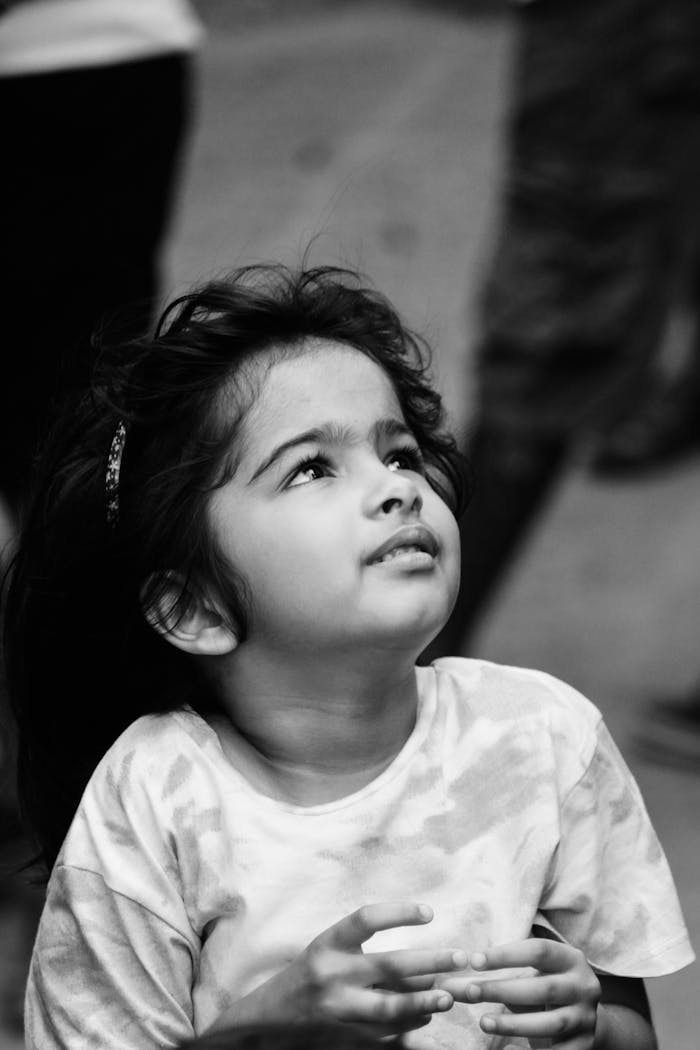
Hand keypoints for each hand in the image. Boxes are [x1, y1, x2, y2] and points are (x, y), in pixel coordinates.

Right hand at [226, 902, 465, 1038]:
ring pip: (390, 1007)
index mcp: (328, 944)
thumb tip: (419, 960)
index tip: (430, 912)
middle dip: (430, 962)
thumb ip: (365, 950)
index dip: (398, 913)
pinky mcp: (346, 1036)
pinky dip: (411, 1023)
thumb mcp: (328, 950)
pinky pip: (385, 1032)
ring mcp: (340, 1009)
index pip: (366, 920)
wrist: (268, 1018)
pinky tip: (430, 1013)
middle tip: (462, 957)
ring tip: (451, 995)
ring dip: (425, 1001)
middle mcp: (333, 975)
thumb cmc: (307, 974)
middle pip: (389, 965)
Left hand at [442, 938, 600, 1048]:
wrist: (581, 1017)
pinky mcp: (584, 1045)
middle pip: (543, 988)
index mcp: (570, 958)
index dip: (506, 955)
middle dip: (504, 990)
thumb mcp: (525, 975)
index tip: (473, 960)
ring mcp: (587, 1017)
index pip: (538, 950)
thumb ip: (490, 978)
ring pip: (551, 1023)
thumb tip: (447, 986)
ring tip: (483, 1022)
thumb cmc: (542, 987)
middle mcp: (584, 986)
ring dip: (514, 1024)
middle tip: (471, 992)